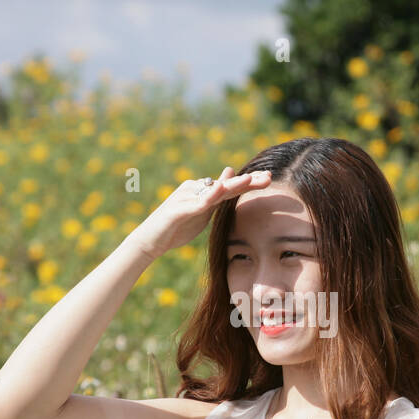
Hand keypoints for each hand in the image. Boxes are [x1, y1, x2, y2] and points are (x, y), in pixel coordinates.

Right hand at [129, 167, 271, 258]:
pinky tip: (221, 190)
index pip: (230, 186)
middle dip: (248, 181)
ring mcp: (186, 198)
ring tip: (250, 179)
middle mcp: (194, 189)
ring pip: (214, 191)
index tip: (269, 179)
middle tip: (269, 177)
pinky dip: (209, 196)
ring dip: (233, 184)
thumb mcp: (200, 214)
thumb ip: (214, 201)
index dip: (249, 182)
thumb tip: (227, 186)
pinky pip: (197, 203)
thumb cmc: (175, 229)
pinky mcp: (178, 210)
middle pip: (226, 184)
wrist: (149, 241)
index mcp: (201, 191)